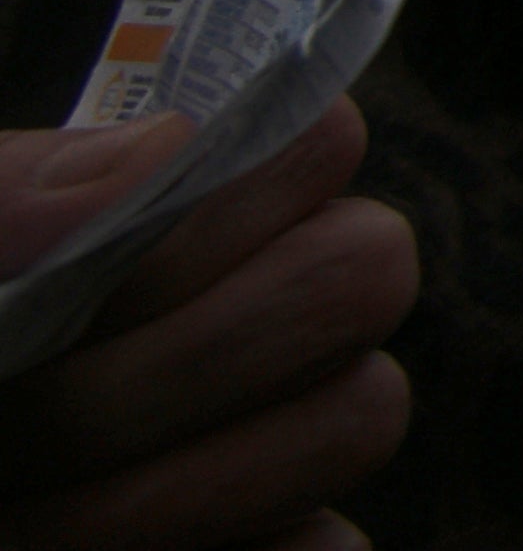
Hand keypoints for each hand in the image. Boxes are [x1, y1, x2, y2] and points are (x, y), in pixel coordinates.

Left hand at [0, 99, 417, 549]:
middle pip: (358, 273)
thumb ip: (3, 204)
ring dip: (189, 487)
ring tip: (39, 524)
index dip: (212, 217)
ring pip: (356, 412)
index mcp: (170, 206)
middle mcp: (254, 296)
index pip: (309, 141)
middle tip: (27, 438)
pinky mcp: (271, 541)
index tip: (70, 297)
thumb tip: (155, 160)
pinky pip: (328, 547)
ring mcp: (274, 427)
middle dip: (185, 367)